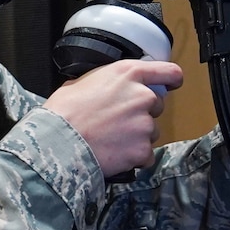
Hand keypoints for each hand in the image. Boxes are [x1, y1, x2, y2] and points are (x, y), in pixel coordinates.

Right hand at [44, 59, 184, 178]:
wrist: (58, 143)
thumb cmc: (63, 113)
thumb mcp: (80, 83)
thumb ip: (103, 82)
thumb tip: (104, 88)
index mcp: (127, 74)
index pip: (168, 71)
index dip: (171, 79)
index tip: (171, 84)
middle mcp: (142, 96)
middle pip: (156, 106)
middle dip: (141, 114)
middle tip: (118, 122)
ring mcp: (145, 124)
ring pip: (151, 132)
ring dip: (137, 137)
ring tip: (111, 141)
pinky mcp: (143, 149)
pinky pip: (146, 155)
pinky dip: (134, 158)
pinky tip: (115, 155)